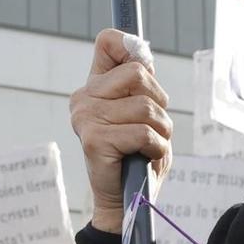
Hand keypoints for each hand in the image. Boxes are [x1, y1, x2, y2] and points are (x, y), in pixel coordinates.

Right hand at [68, 27, 170, 232]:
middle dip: (159, 102)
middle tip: (151, 127)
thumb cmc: (138, 156)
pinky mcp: (94, 140)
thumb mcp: (143, 112)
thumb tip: (142, 54)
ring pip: (145, 106)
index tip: (143, 75)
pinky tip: (145, 157)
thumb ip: (140, 83)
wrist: (124, 201)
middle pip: (139, 73)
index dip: (132, 50)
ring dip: (161, 130)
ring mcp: (85, 118)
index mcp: (93, 87)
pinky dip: (156, 147)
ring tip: (148, 146)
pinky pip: (143, 132)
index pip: (108, 42)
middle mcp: (83, 99)